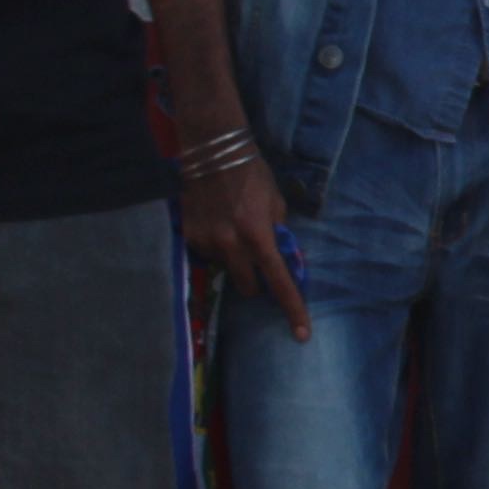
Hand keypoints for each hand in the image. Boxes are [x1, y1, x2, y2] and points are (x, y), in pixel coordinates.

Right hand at [179, 152, 308, 343]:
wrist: (214, 153)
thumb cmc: (254, 177)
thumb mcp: (277, 205)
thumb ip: (279, 235)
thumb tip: (285, 261)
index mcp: (259, 237)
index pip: (279, 282)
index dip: (292, 309)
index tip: (301, 335)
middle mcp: (230, 244)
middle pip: (247, 286)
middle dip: (255, 281)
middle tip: (256, 261)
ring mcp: (206, 242)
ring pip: (225, 269)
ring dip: (233, 261)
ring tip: (232, 230)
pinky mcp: (187, 236)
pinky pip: (206, 255)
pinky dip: (214, 248)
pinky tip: (215, 225)